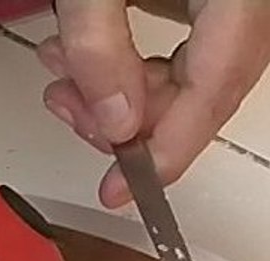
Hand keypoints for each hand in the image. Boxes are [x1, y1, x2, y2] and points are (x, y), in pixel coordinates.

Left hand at [39, 0, 269, 207]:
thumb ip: (99, 45)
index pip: (216, 89)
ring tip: (63, 81)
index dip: (168, 151)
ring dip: (117, 90)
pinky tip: (80, 56)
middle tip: (71, 113)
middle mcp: (248, 0)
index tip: (121, 190)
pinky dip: (128, 61)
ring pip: (190, 69)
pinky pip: (181, 42)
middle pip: (204, 86)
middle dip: (126, 118)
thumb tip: (113, 120)